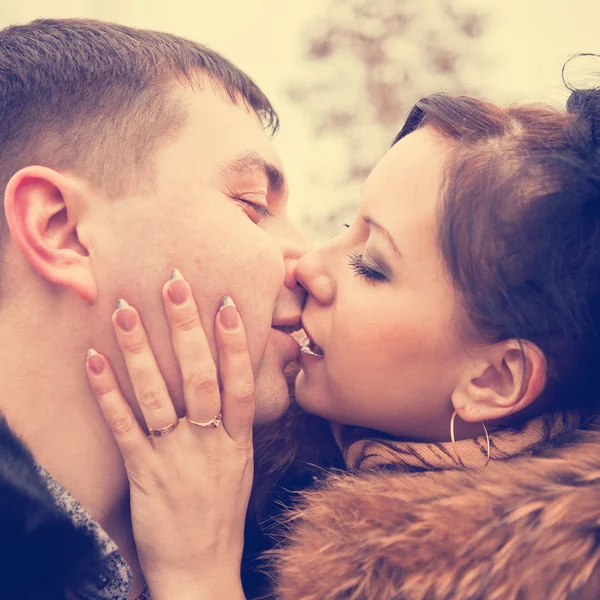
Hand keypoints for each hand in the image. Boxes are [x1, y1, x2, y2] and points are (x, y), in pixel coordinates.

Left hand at [85, 270, 251, 599]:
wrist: (202, 568)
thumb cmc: (222, 512)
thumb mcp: (241, 465)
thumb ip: (235, 425)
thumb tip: (235, 382)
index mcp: (237, 441)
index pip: (239, 382)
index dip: (234, 341)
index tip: (226, 302)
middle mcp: (209, 444)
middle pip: (201, 378)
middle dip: (187, 329)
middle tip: (175, 286)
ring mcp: (176, 458)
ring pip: (158, 397)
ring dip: (141, 351)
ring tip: (127, 311)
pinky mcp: (144, 475)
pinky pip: (125, 428)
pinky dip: (109, 393)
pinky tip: (95, 360)